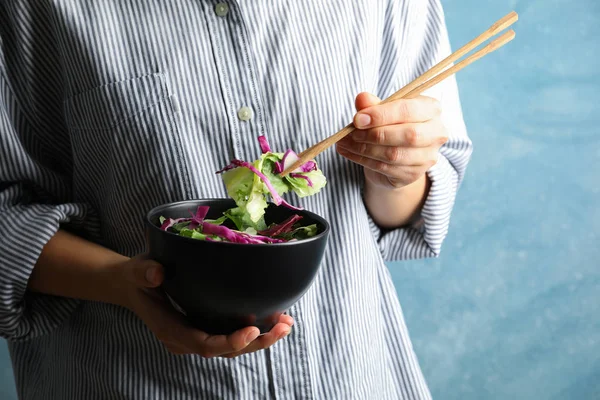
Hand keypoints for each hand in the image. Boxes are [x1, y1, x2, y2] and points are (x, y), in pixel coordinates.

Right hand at [118, 255, 292, 357]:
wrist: (134, 285)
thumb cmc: (137, 277)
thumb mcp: (137, 271)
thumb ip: (144, 272)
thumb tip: (157, 273)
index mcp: (171, 330)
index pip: (204, 345)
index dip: (230, 342)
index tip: (252, 329)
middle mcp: (187, 339)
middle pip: (226, 351)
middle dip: (257, 342)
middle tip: (283, 326)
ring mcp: (199, 335)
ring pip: (233, 347)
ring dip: (262, 338)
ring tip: (287, 323)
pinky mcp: (208, 327)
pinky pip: (233, 335)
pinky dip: (256, 330)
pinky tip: (276, 318)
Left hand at [336, 92, 447, 189]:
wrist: (394, 155)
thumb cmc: (390, 125)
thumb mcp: (381, 110)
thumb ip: (372, 104)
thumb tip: (362, 98)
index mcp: (431, 108)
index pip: (409, 110)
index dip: (381, 114)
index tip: (357, 119)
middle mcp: (436, 133)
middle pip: (408, 135)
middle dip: (375, 134)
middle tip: (352, 133)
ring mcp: (427, 157)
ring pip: (395, 154)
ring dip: (364, 149)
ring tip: (345, 143)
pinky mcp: (413, 174)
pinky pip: (385, 168)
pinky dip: (363, 160)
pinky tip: (349, 152)